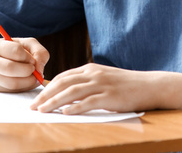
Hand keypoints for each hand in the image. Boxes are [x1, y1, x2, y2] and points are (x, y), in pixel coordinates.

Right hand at [0, 37, 48, 91]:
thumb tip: (40, 70)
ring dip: (28, 81)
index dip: (28, 57)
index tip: (32, 59)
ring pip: (12, 83)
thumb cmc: (12, 49)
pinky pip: (11, 91)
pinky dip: (24, 87)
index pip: (16, 51)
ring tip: (33, 76)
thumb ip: (38, 52)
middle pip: (10, 68)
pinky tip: (26, 81)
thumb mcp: (26, 43)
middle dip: (28, 70)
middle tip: (33, 69)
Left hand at [30, 63, 159, 114]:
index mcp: (91, 69)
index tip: (36, 97)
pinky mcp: (110, 97)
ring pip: (72, 91)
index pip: (63, 76)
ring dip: (54, 101)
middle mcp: (94, 74)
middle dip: (45, 94)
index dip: (48, 86)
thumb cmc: (126, 85)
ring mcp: (102, 84)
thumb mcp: (104, 78)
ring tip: (42, 110)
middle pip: (63, 82)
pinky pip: (88, 102)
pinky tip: (65, 113)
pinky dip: (75, 107)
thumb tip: (66, 93)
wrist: (149, 86)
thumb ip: (87, 82)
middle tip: (33, 105)